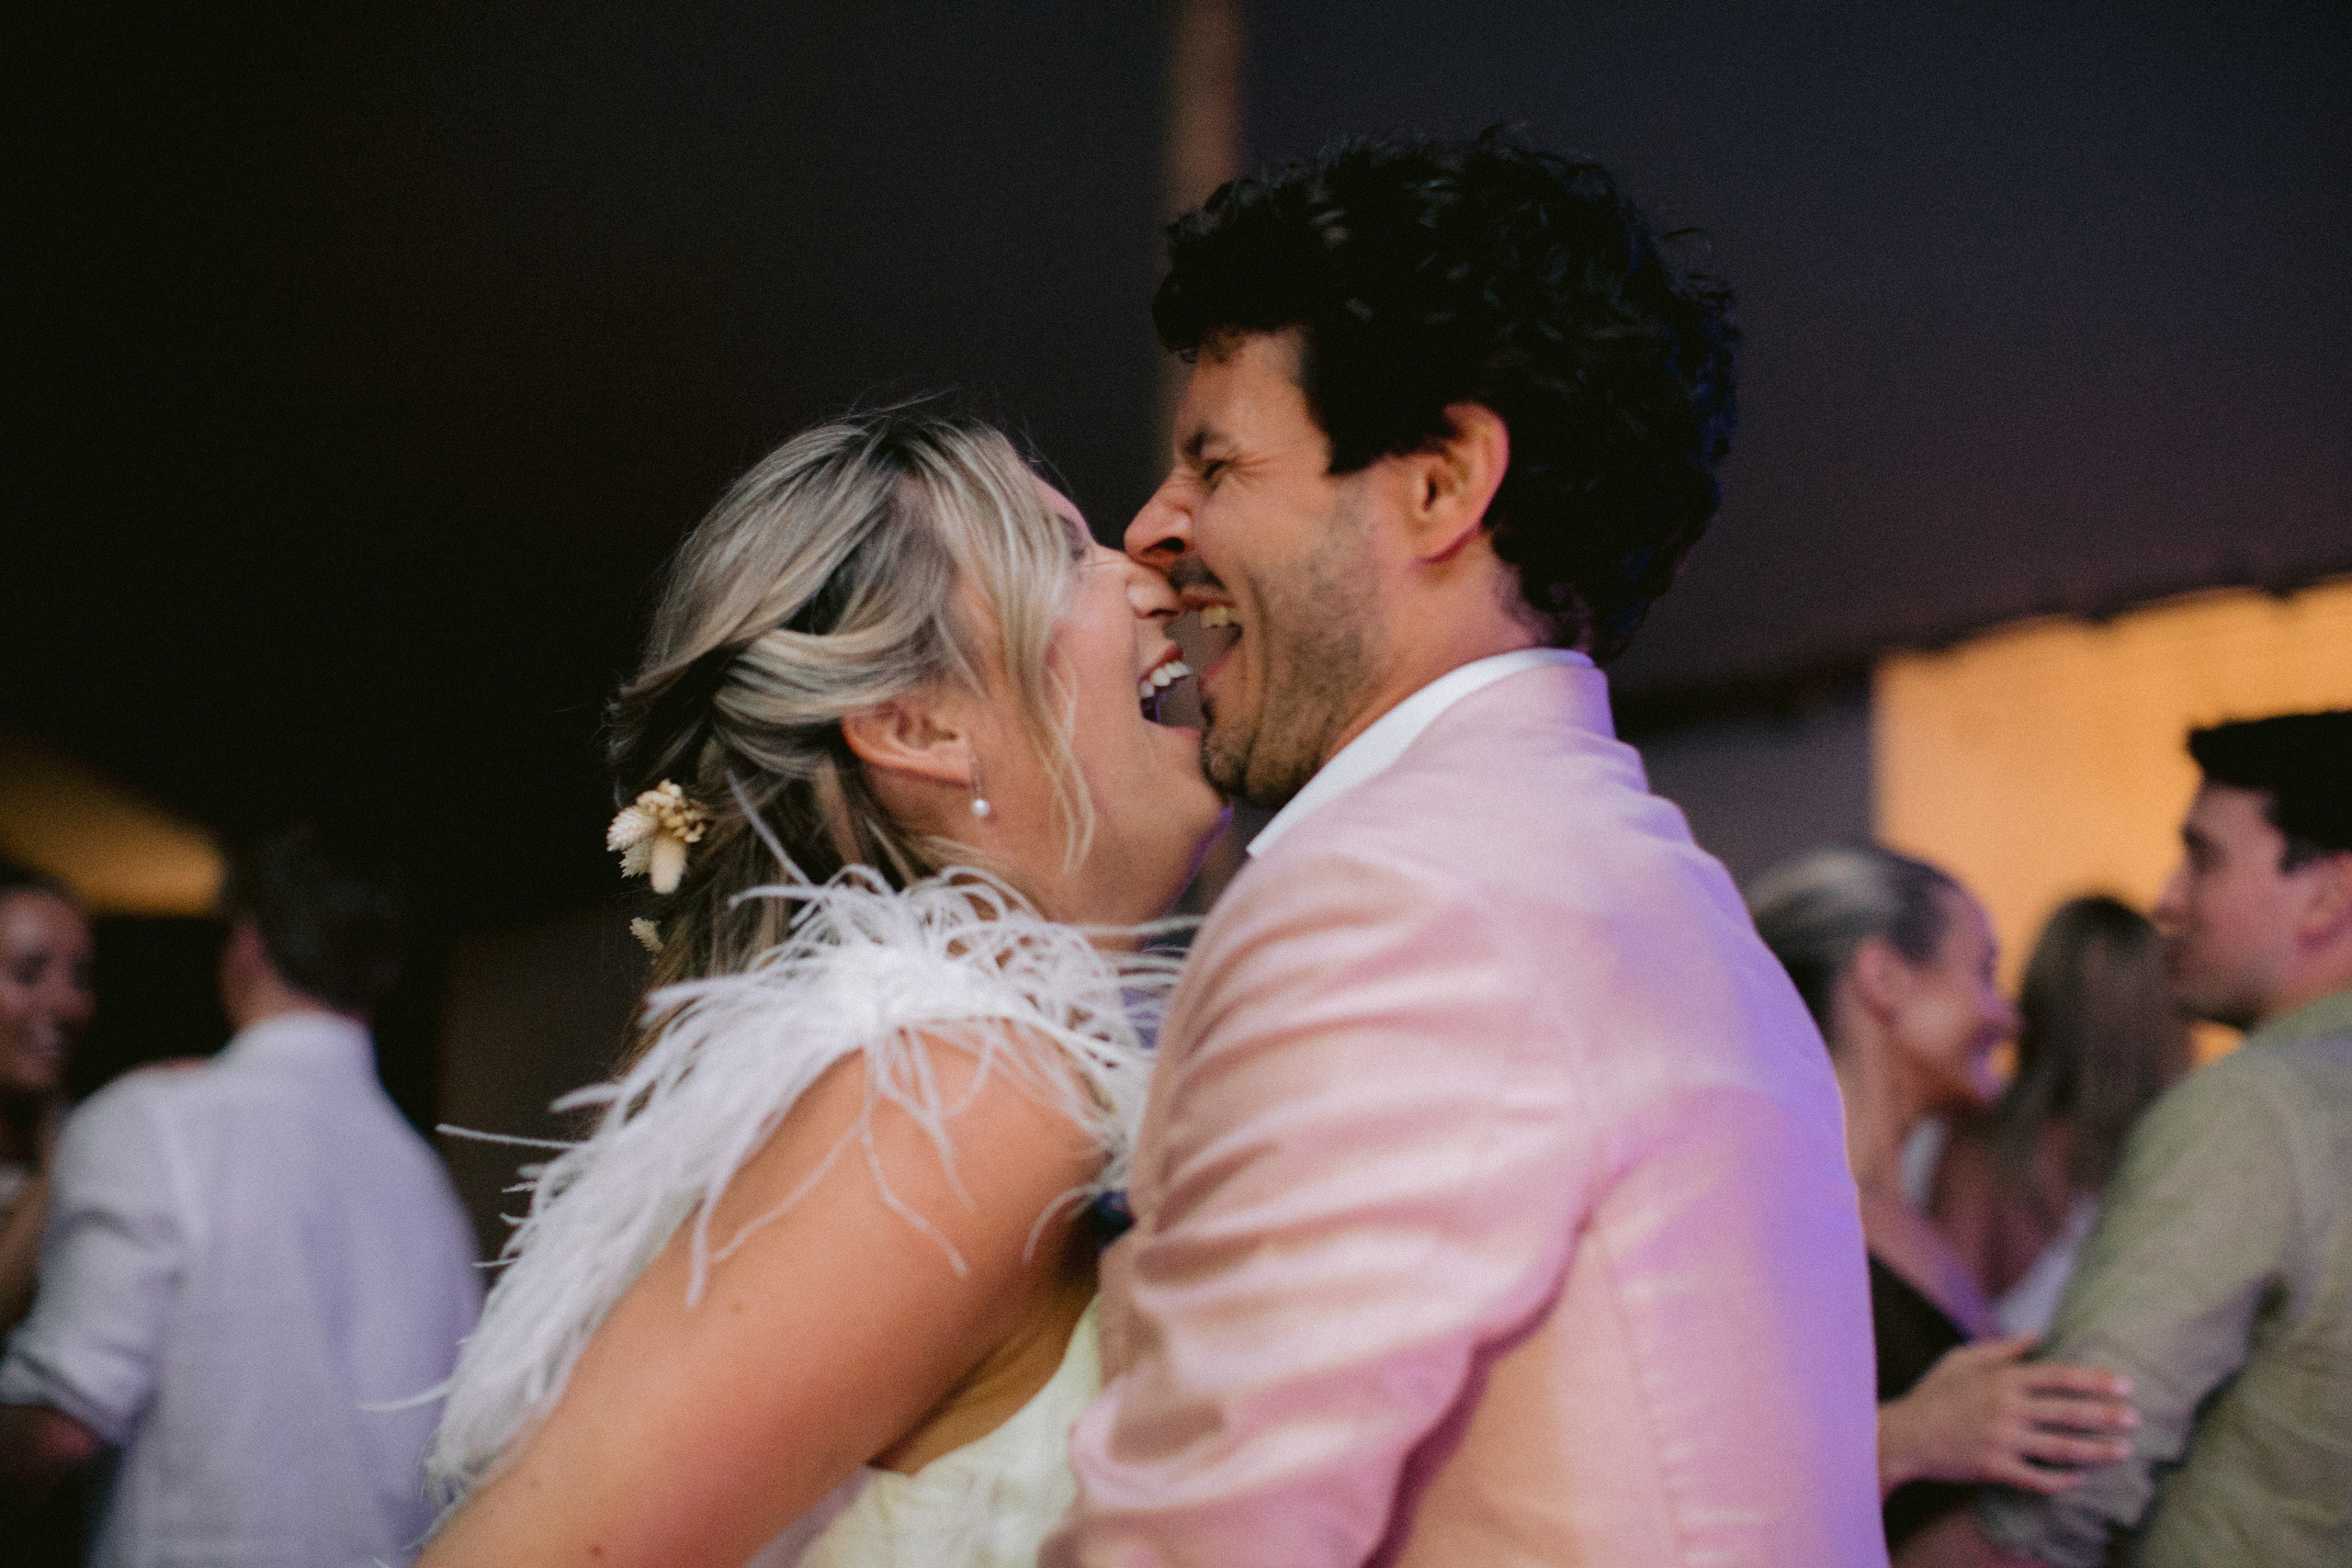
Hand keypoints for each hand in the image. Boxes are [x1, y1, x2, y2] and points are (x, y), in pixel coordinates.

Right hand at [1878, 1333, 2135, 1494]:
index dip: (2095, 1380)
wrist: (1904, 1435)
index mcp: (2001, 1379)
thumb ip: (2001, 1349)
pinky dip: (2063, 1480)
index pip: (2059, 1376)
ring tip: (2125, 1451)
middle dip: (2107, 1415)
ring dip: (2098, 1450)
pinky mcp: (1994, 1468)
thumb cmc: (1933, 1394)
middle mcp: (2006, 1408)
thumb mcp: (1961, 1360)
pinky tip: (2082, 1478)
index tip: (2125, 1385)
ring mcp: (2001, 1440)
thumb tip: (2038, 1335)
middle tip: (2136, 1419)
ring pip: (2062, 1448)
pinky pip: (2038, 1477)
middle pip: (2069, 1411)